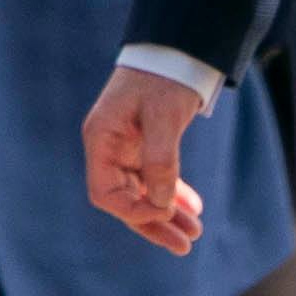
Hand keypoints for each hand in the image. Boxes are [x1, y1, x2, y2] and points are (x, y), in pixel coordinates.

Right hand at [84, 66, 208, 255]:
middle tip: (185, 245)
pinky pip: (154, 179)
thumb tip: (160, 203)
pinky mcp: (144, 145)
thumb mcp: (163, 116)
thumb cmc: (164, 78)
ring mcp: (125, 148)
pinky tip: (193, 208)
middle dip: (154, 223)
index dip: (133, 210)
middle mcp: (108, 148)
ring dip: (166, 214)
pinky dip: (172, 194)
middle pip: (124, 200)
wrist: (175, 50)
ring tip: (194, 233)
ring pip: (142, 193)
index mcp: (101, 140)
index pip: (105, 193)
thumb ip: (159, 159)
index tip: (165, 212)